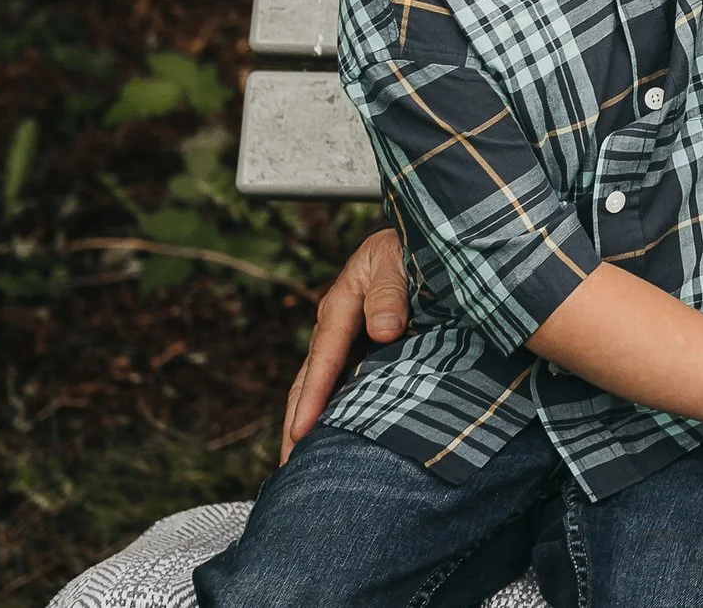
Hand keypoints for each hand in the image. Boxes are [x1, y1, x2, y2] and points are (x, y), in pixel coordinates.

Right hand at [282, 227, 406, 462]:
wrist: (415, 235)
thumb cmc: (407, 246)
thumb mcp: (397, 260)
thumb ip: (390, 293)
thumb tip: (382, 331)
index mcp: (340, 305)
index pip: (324, 358)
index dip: (314, 396)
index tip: (300, 433)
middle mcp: (335, 327)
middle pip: (308, 381)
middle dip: (295, 424)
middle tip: (287, 468)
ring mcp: (344, 340)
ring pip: (319, 386)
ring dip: (308, 423)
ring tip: (300, 466)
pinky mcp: (358, 348)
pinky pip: (340, 383)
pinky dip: (331, 411)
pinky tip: (332, 439)